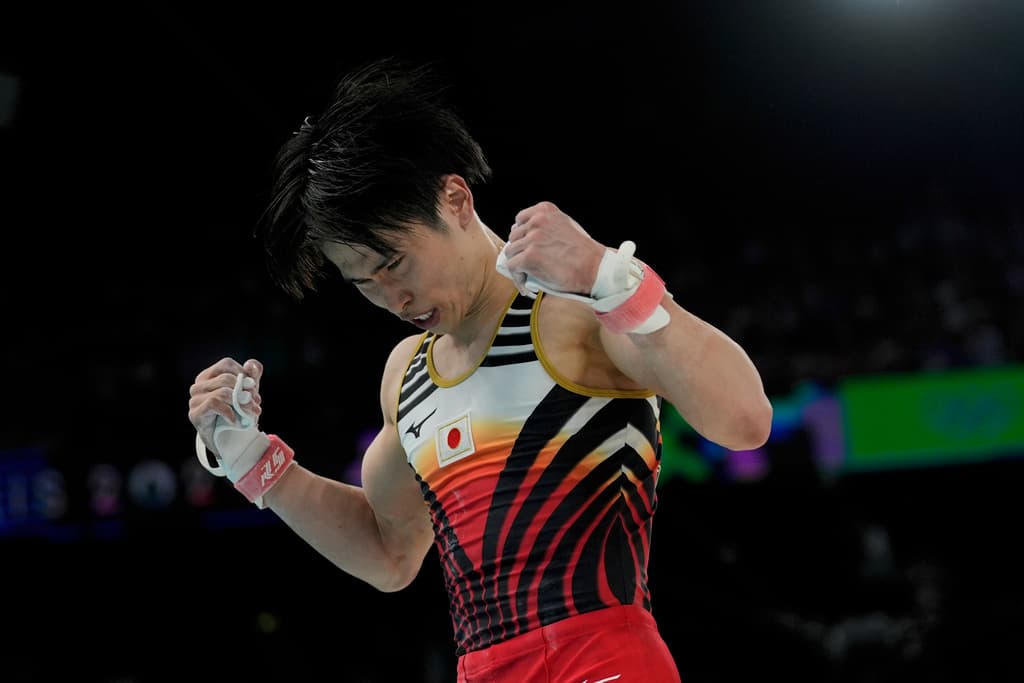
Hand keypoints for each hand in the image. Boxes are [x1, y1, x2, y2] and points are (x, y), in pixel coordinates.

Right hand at [188, 357, 293, 506]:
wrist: (229, 440)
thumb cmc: (238, 412)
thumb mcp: (248, 393)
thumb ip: (252, 377)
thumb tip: (252, 365)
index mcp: (209, 375)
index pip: (226, 364)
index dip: (243, 375)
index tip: (254, 389)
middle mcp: (198, 385)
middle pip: (226, 379)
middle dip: (245, 392)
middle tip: (257, 404)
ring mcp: (194, 400)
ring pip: (222, 392)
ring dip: (241, 404)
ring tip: (251, 413)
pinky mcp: (194, 414)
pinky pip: (214, 405)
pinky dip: (230, 413)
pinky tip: (236, 421)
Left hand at [501, 201, 605, 296]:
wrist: (595, 267)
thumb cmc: (584, 252)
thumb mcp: (565, 226)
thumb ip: (547, 226)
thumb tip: (527, 237)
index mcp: (545, 210)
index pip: (520, 220)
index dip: (521, 236)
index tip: (525, 247)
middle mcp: (537, 221)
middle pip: (514, 237)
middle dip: (519, 251)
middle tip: (527, 265)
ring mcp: (532, 238)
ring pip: (511, 252)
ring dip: (518, 265)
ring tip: (527, 276)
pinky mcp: (529, 256)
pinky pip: (512, 267)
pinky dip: (518, 278)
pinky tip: (526, 285)